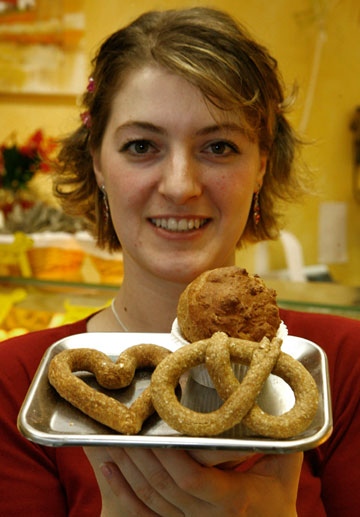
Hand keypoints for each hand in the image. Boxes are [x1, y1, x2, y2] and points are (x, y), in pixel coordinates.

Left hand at [84, 446, 302, 515]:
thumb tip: (273, 400)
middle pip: (163, 486)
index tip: (152, 431)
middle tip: (121, 427)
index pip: (191, 478)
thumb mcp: (283, 470)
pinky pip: (145, 514)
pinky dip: (124, 491)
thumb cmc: (278, 501)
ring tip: (110, 441)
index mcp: (233, 499)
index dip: (167, 457)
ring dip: (127, 469)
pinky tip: (109, 468)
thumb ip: (279, 438)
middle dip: (138, 456)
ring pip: (150, 499)